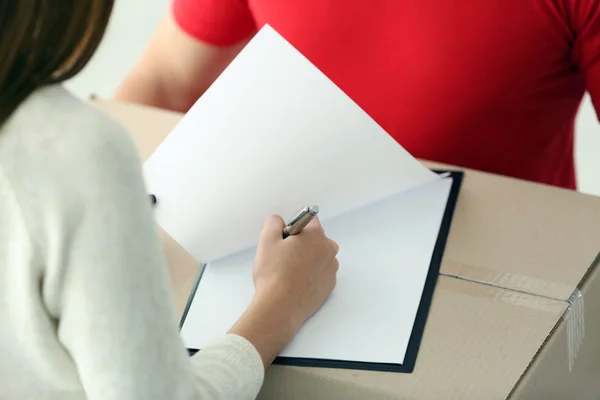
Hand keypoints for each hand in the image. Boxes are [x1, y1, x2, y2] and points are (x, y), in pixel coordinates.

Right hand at [228, 214, 338, 367]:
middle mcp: (329, 250)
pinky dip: (310, 275)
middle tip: (283, 256)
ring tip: (288, 272)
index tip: (285, 237)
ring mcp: (331, 269)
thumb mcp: (267, 240)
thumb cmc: (275, 275)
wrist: (281, 307)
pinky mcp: (329, 286)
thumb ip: (274, 222)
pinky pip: (320, 273)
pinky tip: (296, 282)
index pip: (309, 219)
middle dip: (301, 244)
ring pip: (318, 257)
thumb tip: (279, 221)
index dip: (294, 226)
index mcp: (316, 236)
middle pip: (314, 239)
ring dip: (306, 260)